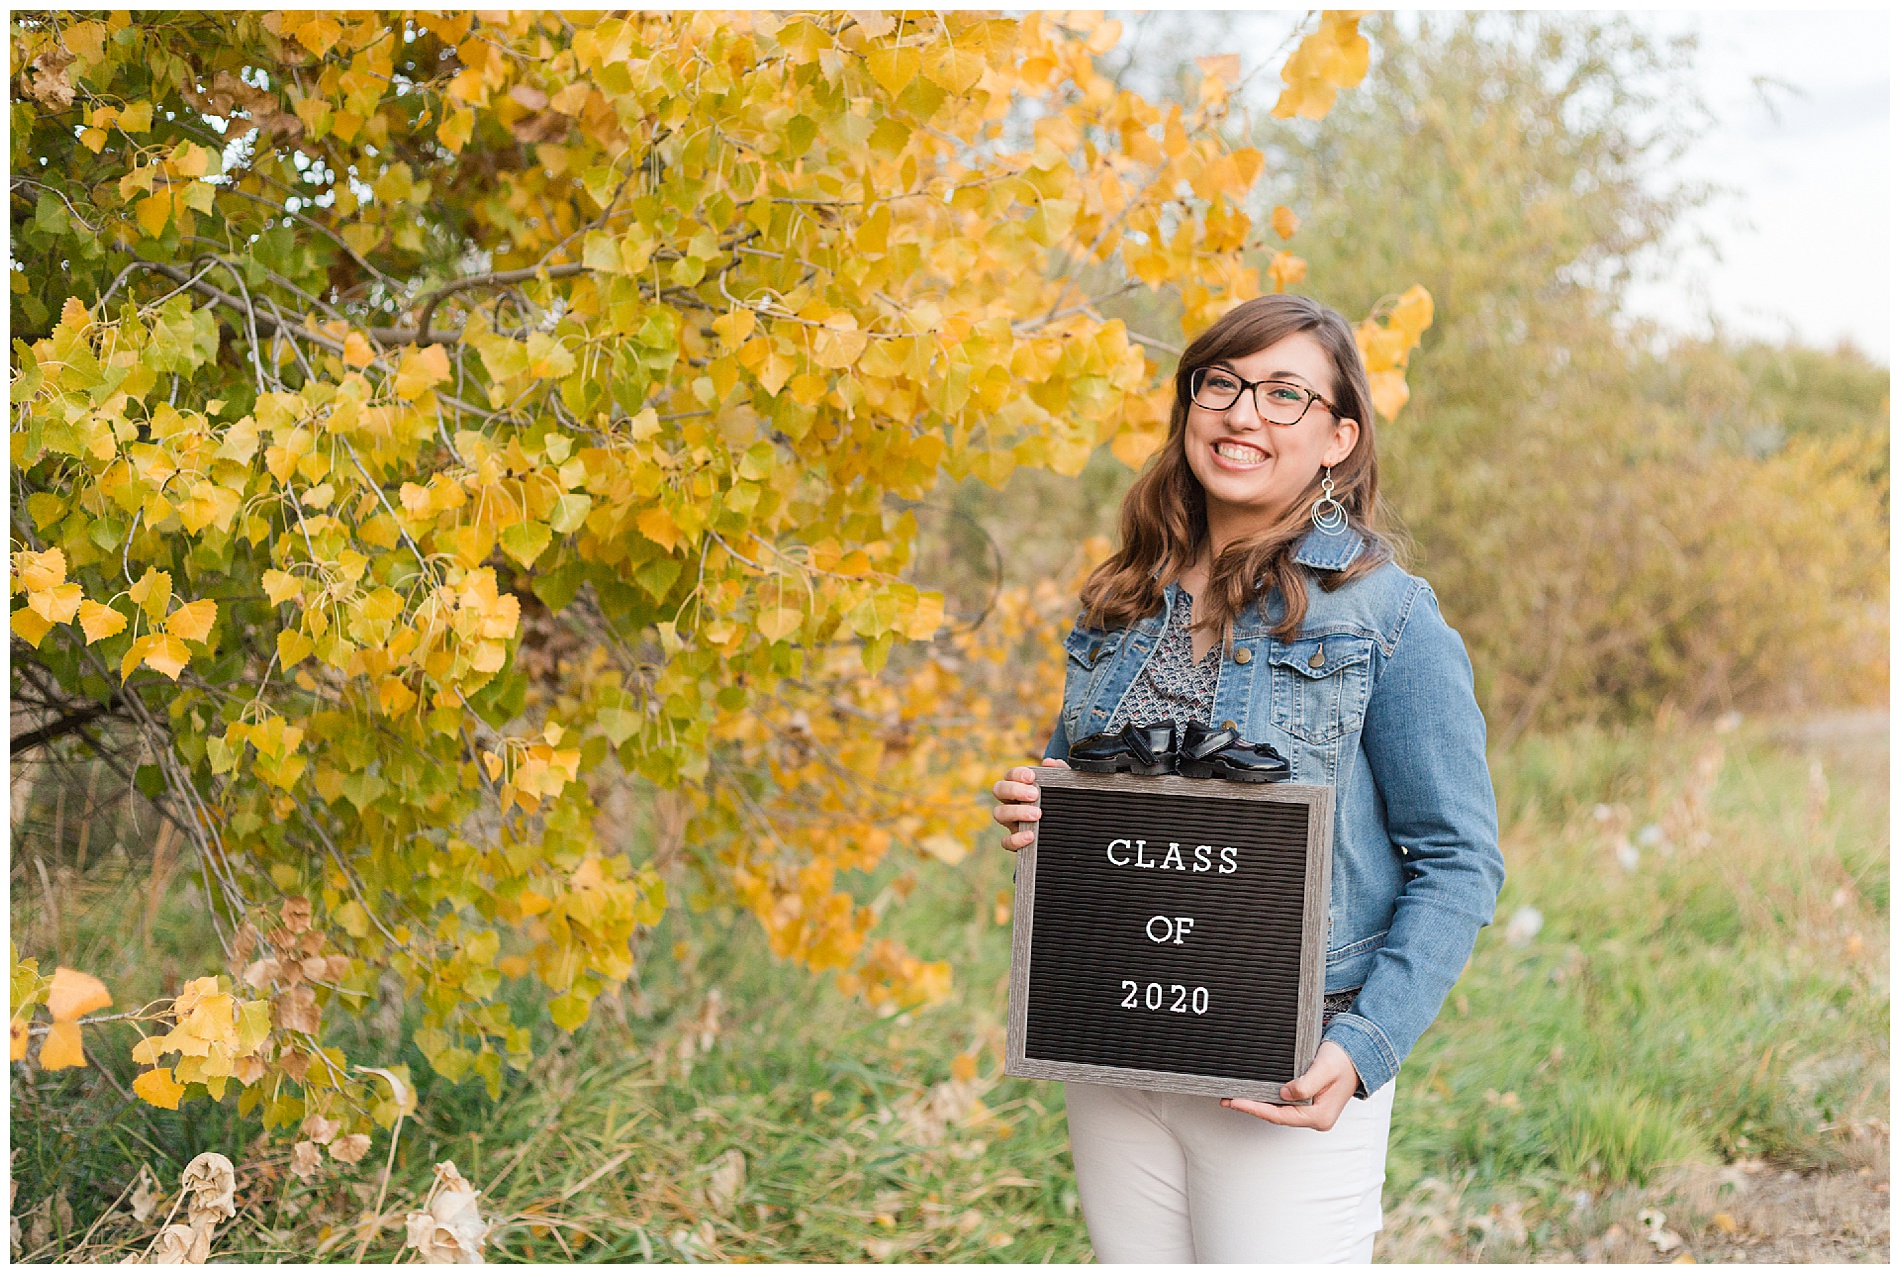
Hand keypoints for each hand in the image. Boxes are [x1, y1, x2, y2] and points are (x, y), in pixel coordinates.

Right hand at [990, 758, 1068, 851]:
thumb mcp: (1066, 788)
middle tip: (1034, 794)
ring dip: (1016, 812)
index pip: (1010, 775)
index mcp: (1020, 787)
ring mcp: (1012, 822)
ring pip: (999, 813)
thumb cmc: (1063, 805)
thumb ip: (1061, 773)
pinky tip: (1031, 836)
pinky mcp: (1015, 841)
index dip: (1017, 774)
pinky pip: (1006, 841)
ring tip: (1037, 814)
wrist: (1074, 833)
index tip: (1031, 777)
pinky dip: (1015, 839)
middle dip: (1014, 790)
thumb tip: (1050, 762)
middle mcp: (1012, 802)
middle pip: (999, 790)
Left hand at [1222, 1041, 1360, 1129]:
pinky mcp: (1309, 1104)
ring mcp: (1312, 1112)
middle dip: (1252, 1108)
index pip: (1280, 1116)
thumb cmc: (1342, 1061)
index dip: (1256, 1109)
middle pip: (1277, 1116)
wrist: (1357, 1056)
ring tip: (1235, 1097)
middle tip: (1227, 1099)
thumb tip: (1284, 1093)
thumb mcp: (1324, 1069)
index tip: (1236, 1101)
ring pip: (1279, 1111)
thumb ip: (1305, 1083)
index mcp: (1319, 1116)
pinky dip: (1268, 1099)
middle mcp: (1315, 1118)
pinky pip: (1284, 1105)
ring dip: (1258, 1104)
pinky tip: (1255, 1093)